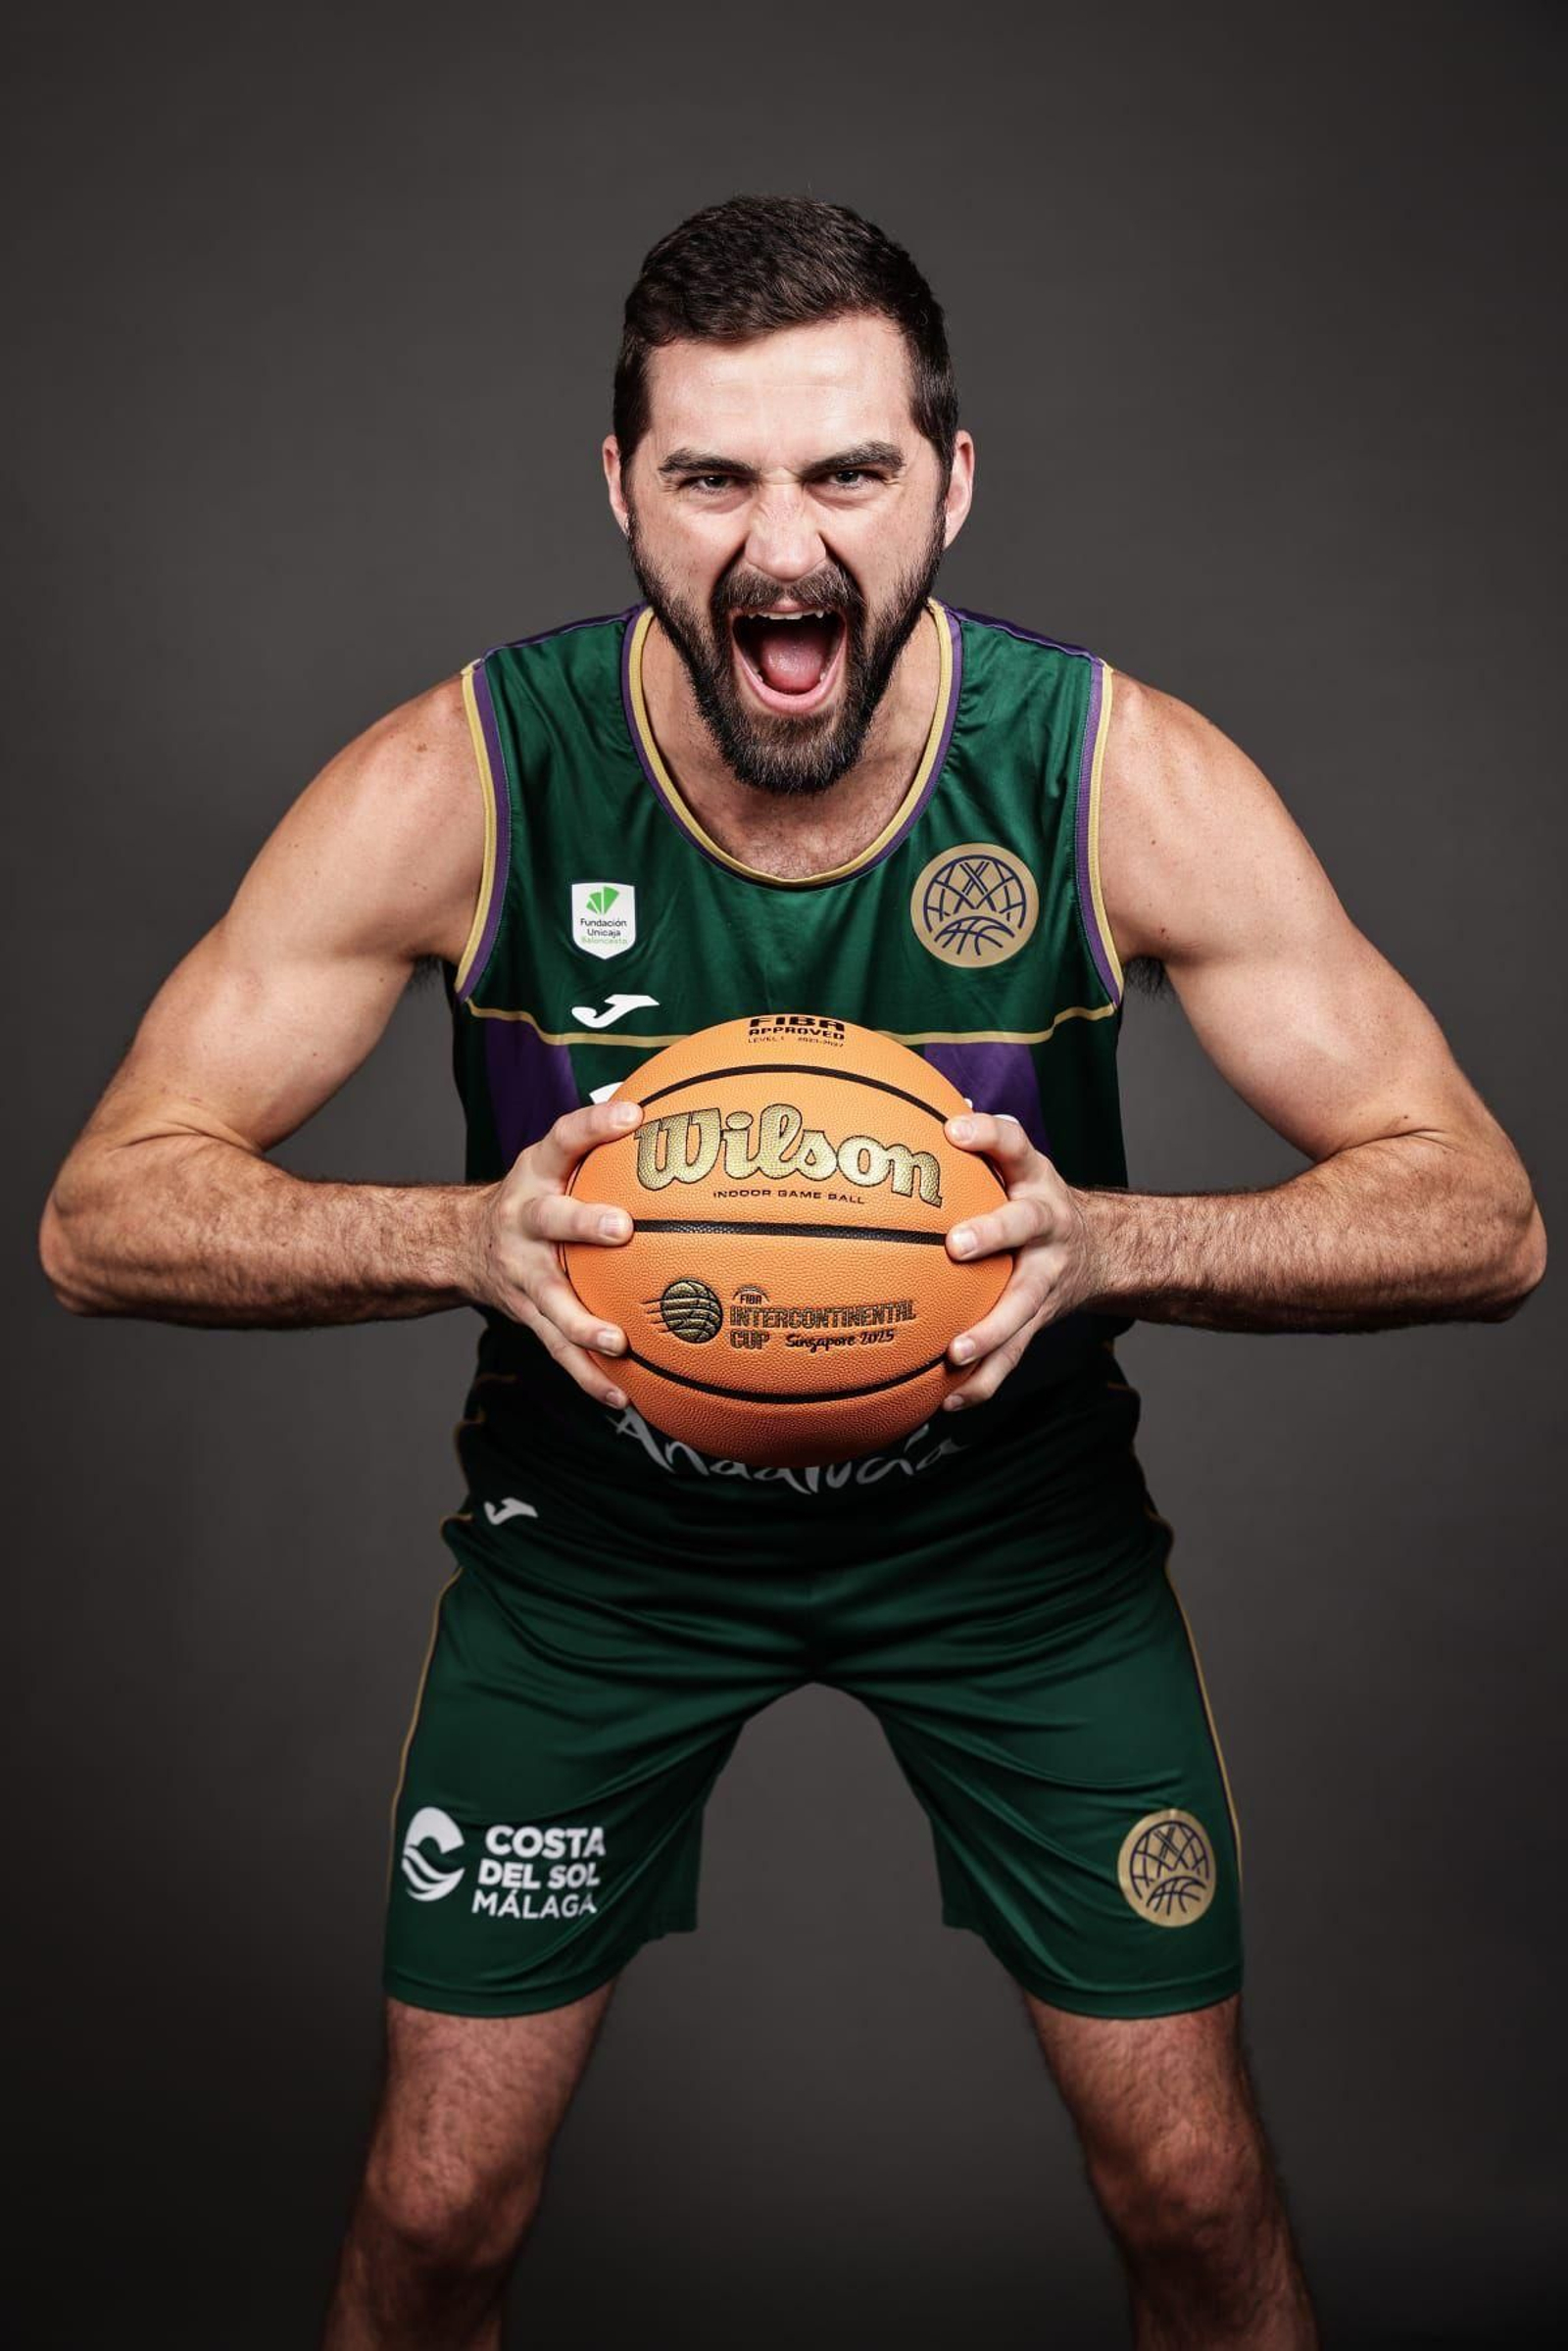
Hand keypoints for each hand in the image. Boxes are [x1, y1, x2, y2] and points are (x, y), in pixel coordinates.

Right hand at [466, 1099, 642, 1407]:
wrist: (463, 1245)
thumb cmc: (536, 1196)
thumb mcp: (556, 1161)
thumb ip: (603, 1145)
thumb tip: (685, 1113)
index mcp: (536, 1174)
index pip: (563, 1138)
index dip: (593, 1125)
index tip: (633, 1116)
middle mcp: (524, 1220)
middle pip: (549, 1218)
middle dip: (582, 1222)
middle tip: (620, 1228)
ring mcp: (523, 1272)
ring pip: (550, 1299)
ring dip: (582, 1323)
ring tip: (616, 1342)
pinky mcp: (527, 1315)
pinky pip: (558, 1350)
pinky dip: (587, 1376)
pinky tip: (621, 1396)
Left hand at [941, 1112, 1097, 1408]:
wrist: (1101, 1250)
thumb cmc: (1030, 1199)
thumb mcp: (1014, 1163)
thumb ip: (974, 1141)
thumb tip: (914, 1101)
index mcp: (1033, 1180)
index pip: (1014, 1144)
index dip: (988, 1133)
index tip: (954, 1127)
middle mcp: (1047, 1225)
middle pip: (1025, 1225)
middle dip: (993, 1234)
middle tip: (955, 1245)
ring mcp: (1047, 1276)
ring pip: (1023, 1305)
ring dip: (991, 1330)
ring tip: (955, 1353)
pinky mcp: (1041, 1318)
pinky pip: (1014, 1353)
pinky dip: (985, 1380)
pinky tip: (949, 1402)